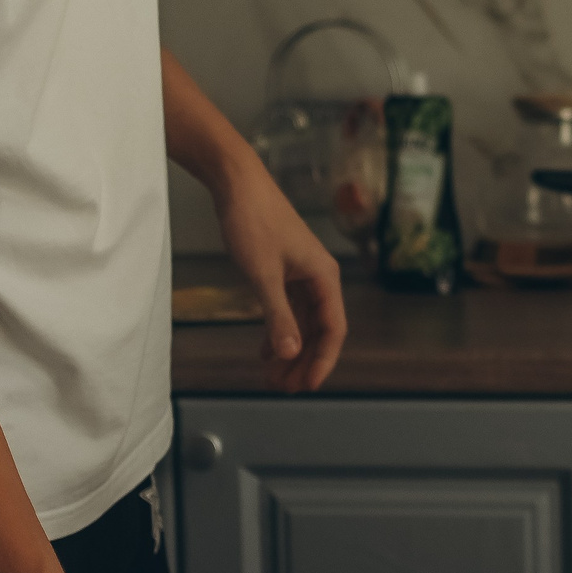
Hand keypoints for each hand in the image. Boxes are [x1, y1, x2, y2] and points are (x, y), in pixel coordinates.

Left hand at [213, 164, 345, 390]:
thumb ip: (278, 316)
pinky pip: (288, 310)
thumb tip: (289, 354)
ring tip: (273, 377)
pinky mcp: (284, 271)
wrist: (238, 184)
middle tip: (285, 388)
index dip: (322, 361)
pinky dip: (278, 331)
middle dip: (304, 361)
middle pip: (319, 330)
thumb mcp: (263, 274)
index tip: (307, 386)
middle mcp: (319, 278)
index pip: (333, 329)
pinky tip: (265, 350)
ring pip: (303, 323)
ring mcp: (302, 275)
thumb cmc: (253, 221)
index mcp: (325, 277)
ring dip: (290, 350)